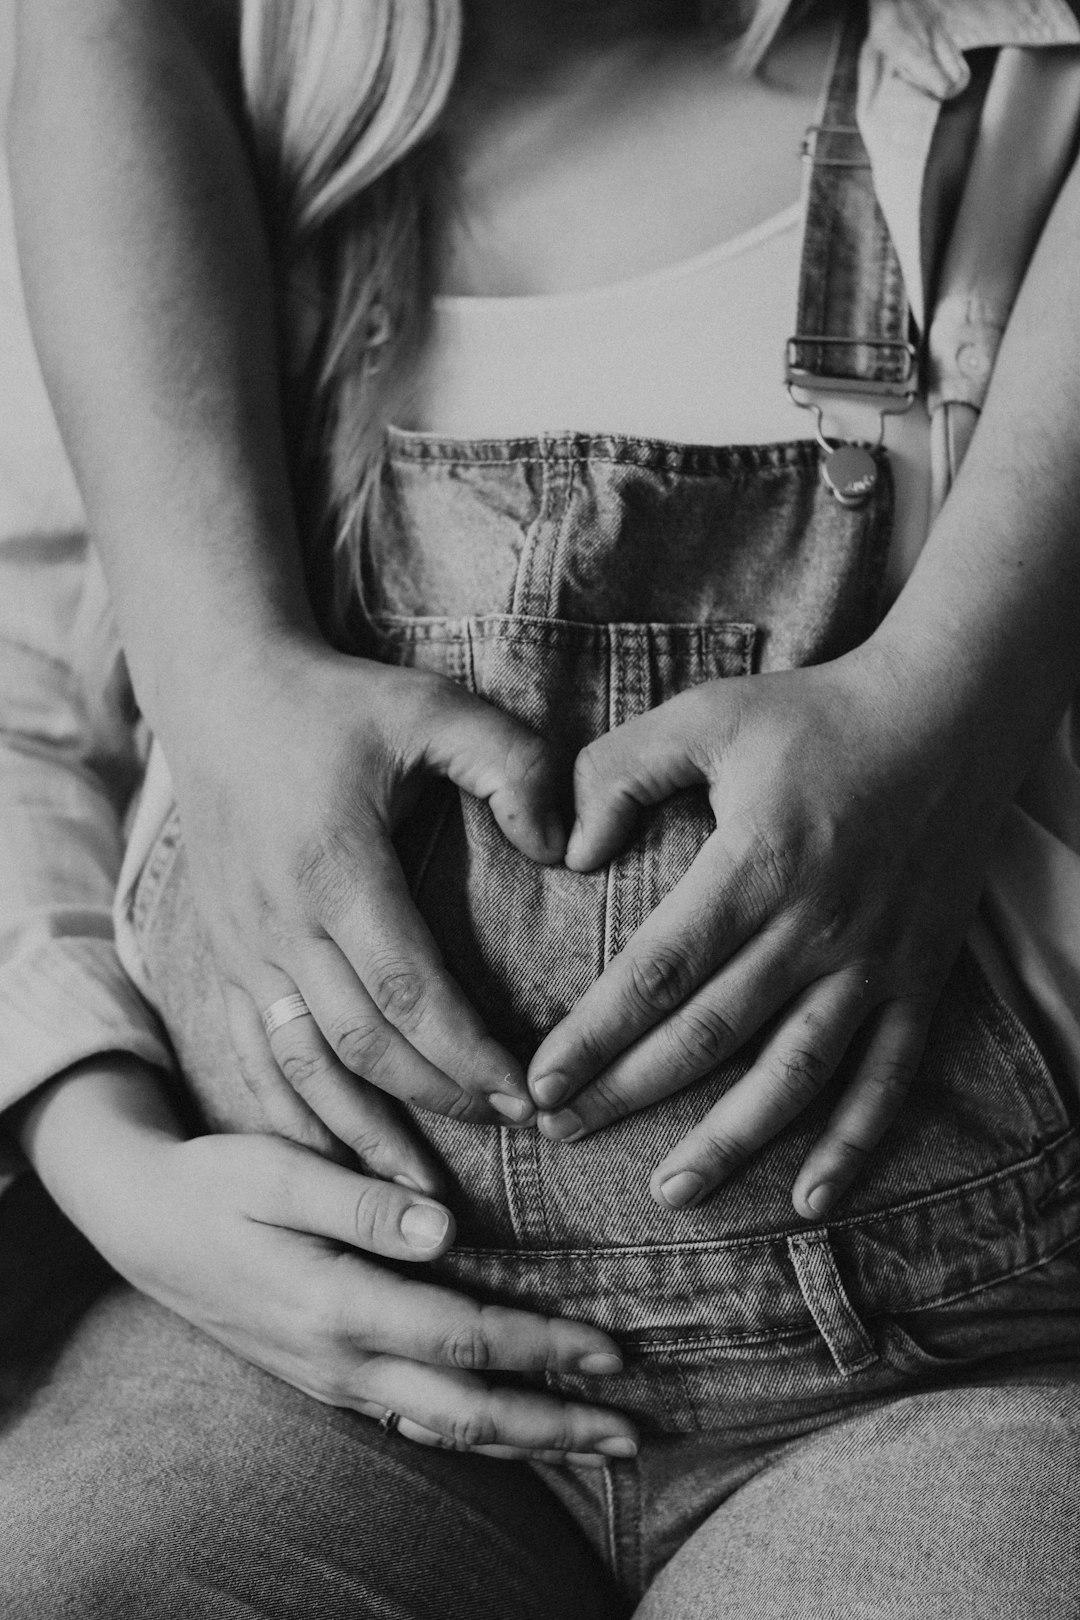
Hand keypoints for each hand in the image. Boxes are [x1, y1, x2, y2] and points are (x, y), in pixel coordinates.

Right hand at [21, 1062, 636, 1464]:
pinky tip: (515, 1432)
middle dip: (554, 1423)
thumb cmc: (216, 1184)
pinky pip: (415, 1418)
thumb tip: (444, 1228)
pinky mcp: (331, 1375)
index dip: (540, 1347)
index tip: (610, 1350)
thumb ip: (360, 1200)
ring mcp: (335, 1377)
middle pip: (467, 1408)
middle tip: (632, 1433)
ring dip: (526, 1437)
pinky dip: (476, 1430)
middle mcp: (341, 1358)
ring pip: (446, 1425)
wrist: (145, 1226)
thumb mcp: (276, 1172)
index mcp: (335, 1303)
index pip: (461, 1336)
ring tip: (597, 1442)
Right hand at [162, 633, 567, 1147]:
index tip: (529, 1094)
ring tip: (424, 1188)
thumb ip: (512, 766)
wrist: (220, 694)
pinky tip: (333, 1160)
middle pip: (364, 1045)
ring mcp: (244, 949)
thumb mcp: (434, 708)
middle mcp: (281, 925)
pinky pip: (255, 1056)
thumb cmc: (339, 704)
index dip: (471, 1056)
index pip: (411, 993)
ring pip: (304, 1068)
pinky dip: (293, 1117)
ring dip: (366, 1132)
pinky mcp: (225, 958)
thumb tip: (564, 848)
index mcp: (336, 871)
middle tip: (511, 1128)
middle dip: (440, 1098)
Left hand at [527, 635, 1014, 1218]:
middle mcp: (817, 927)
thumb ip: (620, 771)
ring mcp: (875, 962)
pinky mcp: (921, 979)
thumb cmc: (816, 716)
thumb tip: (567, 851)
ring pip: (795, 1075)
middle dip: (629, 1094)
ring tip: (671, 1193)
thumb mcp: (706, 715)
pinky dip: (854, 1144)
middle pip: (710, 1034)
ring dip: (730, 1141)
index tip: (539, 1083)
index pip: (658, 971)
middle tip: (563, 1136)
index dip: (594, 1034)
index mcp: (757, 863)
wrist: (952, 713)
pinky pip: (889, 1078)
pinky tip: (811, 1198)